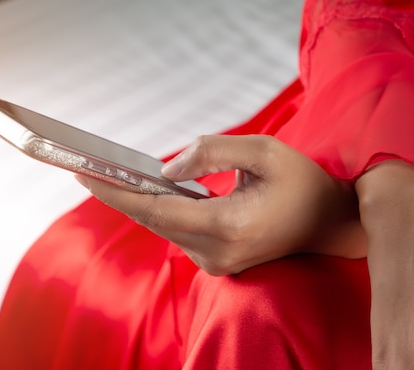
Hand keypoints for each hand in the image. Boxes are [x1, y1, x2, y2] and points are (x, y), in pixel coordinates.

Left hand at [76, 135, 364, 274]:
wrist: (330, 223)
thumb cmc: (303, 182)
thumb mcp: (264, 151)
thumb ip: (212, 152)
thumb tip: (165, 169)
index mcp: (229, 228)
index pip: (157, 210)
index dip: (117, 192)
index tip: (83, 173)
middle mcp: (217, 253)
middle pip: (153, 221)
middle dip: (117, 195)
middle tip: (83, 168)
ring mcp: (216, 262)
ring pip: (163, 227)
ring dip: (137, 202)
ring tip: (105, 175)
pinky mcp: (216, 260)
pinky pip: (177, 231)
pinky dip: (158, 210)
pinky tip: (143, 190)